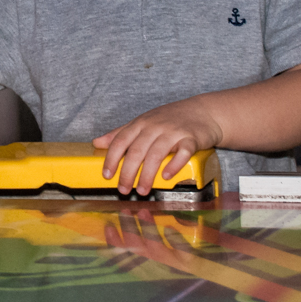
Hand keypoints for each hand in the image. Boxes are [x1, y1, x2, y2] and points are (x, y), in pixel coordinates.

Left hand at [92, 97, 220, 195]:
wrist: (204, 111)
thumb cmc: (170, 119)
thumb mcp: (143, 122)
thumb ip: (120, 133)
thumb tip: (96, 143)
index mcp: (141, 123)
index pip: (121, 141)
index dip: (112, 158)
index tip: (107, 175)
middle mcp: (155, 126)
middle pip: (137, 150)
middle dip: (128, 172)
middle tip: (123, 190)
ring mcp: (173, 131)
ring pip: (156, 153)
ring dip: (147, 174)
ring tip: (142, 190)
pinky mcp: (192, 138)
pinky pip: (182, 152)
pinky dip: (174, 164)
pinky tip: (166, 176)